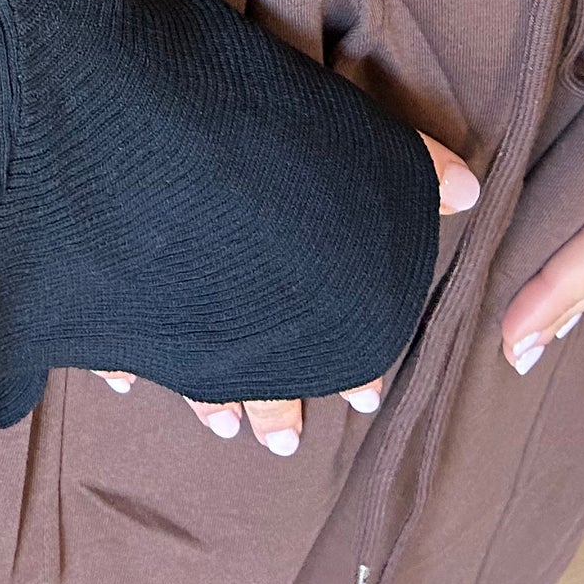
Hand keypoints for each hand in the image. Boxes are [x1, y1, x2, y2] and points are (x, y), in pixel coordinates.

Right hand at [89, 132, 481, 452]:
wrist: (145, 145)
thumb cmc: (254, 143)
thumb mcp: (343, 140)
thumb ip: (407, 165)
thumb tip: (469, 188)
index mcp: (298, 286)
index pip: (335, 342)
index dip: (352, 369)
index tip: (366, 399)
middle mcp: (237, 315)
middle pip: (262, 377)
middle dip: (277, 407)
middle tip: (286, 443)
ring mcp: (172, 316)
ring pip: (195, 377)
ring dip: (212, 402)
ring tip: (224, 429)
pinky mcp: (114, 307)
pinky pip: (116, 342)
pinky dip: (121, 364)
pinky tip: (120, 383)